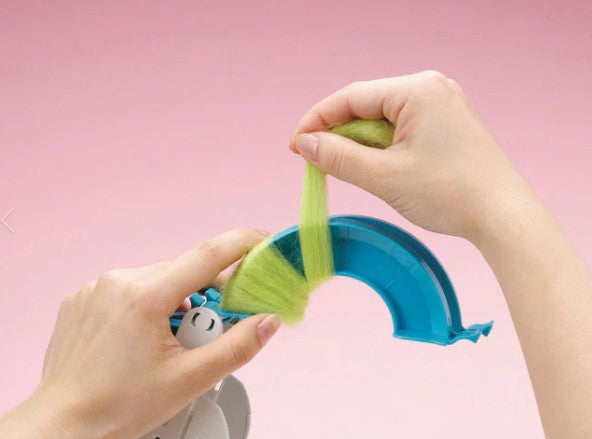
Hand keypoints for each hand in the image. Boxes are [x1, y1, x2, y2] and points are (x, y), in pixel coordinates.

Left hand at [0, 228, 280, 438]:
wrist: (63, 426)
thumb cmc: (118, 407)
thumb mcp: (189, 381)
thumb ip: (237, 348)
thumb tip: (267, 321)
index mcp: (146, 296)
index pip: (208, 254)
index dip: (243, 243)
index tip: (264, 242)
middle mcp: (119, 281)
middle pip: (186, 272)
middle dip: (208, 295)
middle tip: (211, 329)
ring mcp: (98, 287)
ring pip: (159, 280)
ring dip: (177, 303)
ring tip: (170, 345)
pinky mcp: (85, 298)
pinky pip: (131, 289)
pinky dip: (148, 306)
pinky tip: (141, 340)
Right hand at [290, 70, 532, 241]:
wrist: (503, 216)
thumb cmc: (450, 193)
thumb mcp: (384, 176)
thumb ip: (338, 157)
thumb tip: (306, 144)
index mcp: (417, 90)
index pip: (351, 98)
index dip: (317, 120)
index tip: (296, 146)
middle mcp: (431, 88)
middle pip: (367, 106)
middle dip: (339, 134)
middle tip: (316, 162)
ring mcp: (442, 105)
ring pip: (383, 119)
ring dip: (360, 143)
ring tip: (346, 169)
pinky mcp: (447, 124)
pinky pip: (402, 128)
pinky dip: (382, 147)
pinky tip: (375, 167)